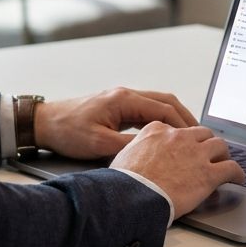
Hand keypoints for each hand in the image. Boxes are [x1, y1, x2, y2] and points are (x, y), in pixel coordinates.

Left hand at [33, 87, 198, 160]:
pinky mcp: (117, 107)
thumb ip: (129, 146)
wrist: (44, 123)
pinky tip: (166, 135)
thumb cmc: (67, 130)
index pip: (164, 108)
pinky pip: (146, 110)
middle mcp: (125, 95)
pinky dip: (161, 120)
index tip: (196, 138)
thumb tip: (154, 152)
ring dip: (174, 118)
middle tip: (201, 136)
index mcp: (124, 99)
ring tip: (189, 136)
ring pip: (157, 104)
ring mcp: (121, 100)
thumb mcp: (99, 144)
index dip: (183, 124)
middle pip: (166, 101)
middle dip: (185, 118)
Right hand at [111, 123, 245, 218]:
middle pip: (202, 133)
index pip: (178, 129)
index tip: (185, 148)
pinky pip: (231, 168)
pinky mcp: (209, 174)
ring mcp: (196, 154)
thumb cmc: (126, 181)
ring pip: (220, 146)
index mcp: (158, 130)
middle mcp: (179, 137)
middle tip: (208, 154)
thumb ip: (137, 148)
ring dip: (223, 154)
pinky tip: (238, 179)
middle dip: (207, 143)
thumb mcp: (124, 154)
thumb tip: (136, 155)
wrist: (134, 196)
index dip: (184, 140)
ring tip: (224, 163)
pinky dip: (237, 173)